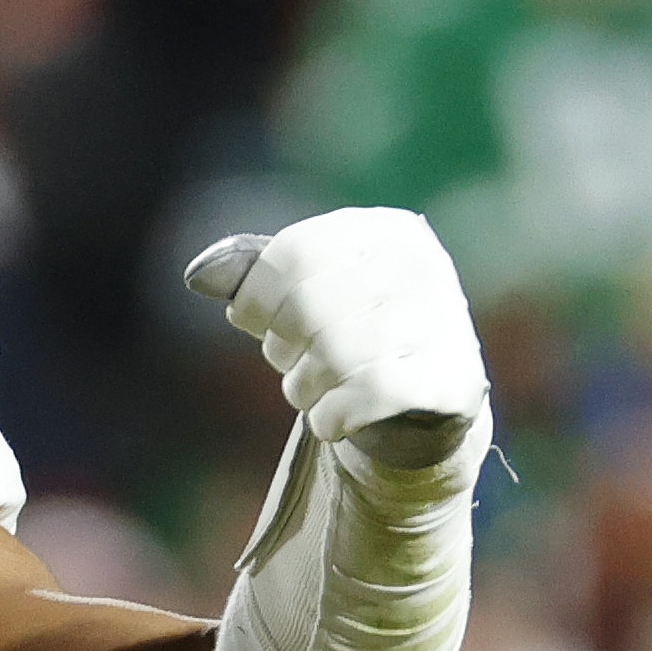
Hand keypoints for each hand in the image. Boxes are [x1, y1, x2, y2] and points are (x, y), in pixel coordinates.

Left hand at [184, 210, 485, 471]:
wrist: (418, 404)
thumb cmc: (347, 336)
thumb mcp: (300, 295)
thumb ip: (249, 276)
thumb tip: (198, 274)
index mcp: (385, 231)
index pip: (296, 253)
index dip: (255, 296)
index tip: (249, 320)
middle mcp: (423, 266)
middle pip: (310, 306)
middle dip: (282, 345)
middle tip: (291, 361)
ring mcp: (445, 323)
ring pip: (335, 355)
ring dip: (303, 386)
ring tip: (312, 389)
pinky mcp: (453, 380)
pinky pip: (368, 396)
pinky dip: (331, 416)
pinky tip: (331, 420)